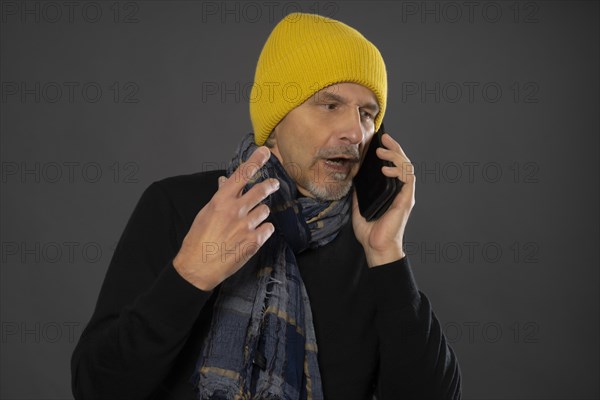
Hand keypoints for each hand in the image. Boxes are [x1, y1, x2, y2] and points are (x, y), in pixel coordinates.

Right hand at [173, 146, 279, 290]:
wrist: (198, 268)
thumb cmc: (197, 240)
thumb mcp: (205, 214)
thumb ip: (219, 197)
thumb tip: (224, 181)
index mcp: (221, 201)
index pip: (241, 175)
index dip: (255, 161)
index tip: (264, 152)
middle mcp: (235, 210)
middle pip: (260, 190)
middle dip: (269, 185)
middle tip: (274, 183)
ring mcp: (246, 226)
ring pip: (264, 210)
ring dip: (260, 213)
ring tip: (248, 222)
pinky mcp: (254, 241)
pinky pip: (267, 228)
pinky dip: (263, 230)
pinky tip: (251, 236)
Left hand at [351, 133, 414, 267]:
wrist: (376, 247)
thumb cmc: (370, 231)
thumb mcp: (359, 205)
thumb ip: (359, 192)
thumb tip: (353, 178)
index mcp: (391, 191)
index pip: (394, 166)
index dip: (389, 152)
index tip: (380, 141)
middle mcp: (401, 191)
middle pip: (402, 163)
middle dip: (394, 148)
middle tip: (384, 138)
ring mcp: (405, 195)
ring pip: (407, 167)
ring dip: (396, 156)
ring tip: (382, 150)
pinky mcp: (406, 200)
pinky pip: (408, 180)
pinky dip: (398, 171)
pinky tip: (386, 168)